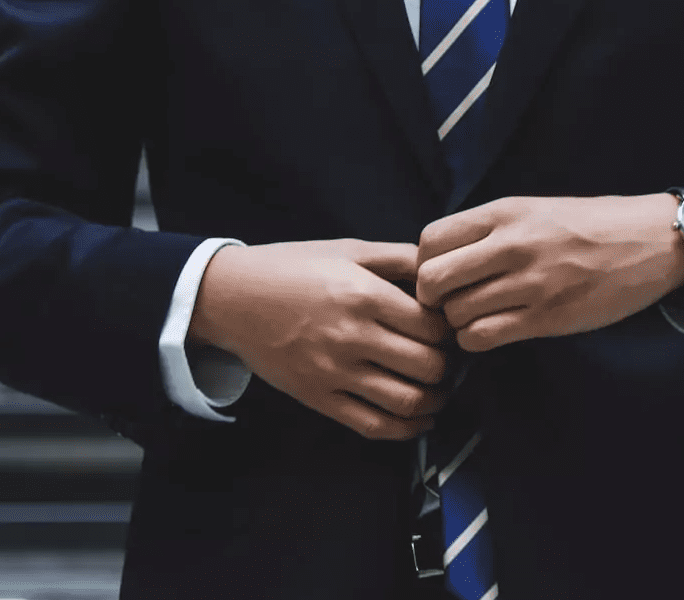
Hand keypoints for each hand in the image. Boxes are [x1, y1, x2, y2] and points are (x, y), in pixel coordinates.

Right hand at [189, 239, 453, 439]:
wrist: (232, 298)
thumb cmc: (293, 268)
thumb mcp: (348, 249)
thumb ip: (399, 258)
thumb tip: (442, 272)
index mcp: (364, 295)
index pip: (432, 326)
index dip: (451, 331)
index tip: (449, 329)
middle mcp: (352, 336)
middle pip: (428, 366)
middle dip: (447, 366)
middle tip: (448, 360)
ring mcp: (334, 372)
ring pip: (407, 401)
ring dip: (434, 401)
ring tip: (438, 390)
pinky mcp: (319, 398)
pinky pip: (373, 425)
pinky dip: (406, 429)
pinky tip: (418, 420)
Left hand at [416, 194, 683, 351]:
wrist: (652, 242)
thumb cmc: (591, 226)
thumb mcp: (535, 209)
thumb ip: (490, 230)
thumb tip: (441, 257)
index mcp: (504, 213)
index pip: (430, 240)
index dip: (424, 263)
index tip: (441, 274)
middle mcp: (511, 245)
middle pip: (432, 280)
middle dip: (432, 298)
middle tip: (449, 303)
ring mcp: (529, 283)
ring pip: (455, 314)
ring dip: (457, 322)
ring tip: (476, 317)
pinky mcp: (547, 317)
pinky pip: (483, 337)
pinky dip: (476, 340)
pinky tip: (492, 331)